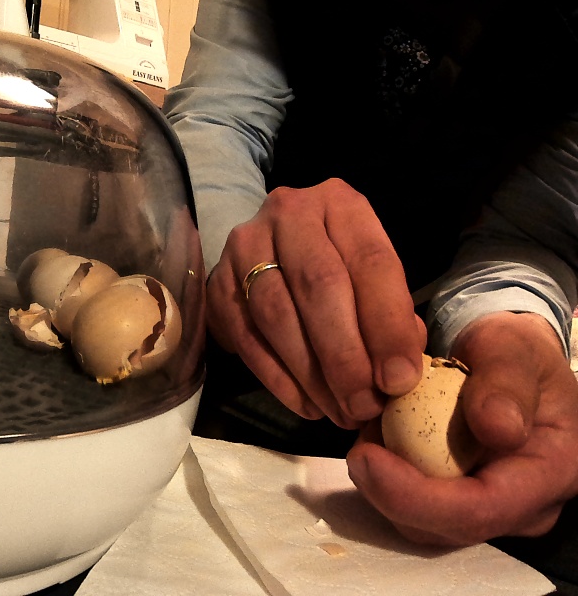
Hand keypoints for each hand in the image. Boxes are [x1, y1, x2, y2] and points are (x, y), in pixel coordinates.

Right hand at [207, 179, 426, 427]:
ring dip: (310, 372)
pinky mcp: (216, 280)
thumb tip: (396, 375)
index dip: (387, 324)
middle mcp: (290, 212)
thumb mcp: (374, 276)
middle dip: (345, 355)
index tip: (399, 380)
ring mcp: (245, 244)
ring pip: (276, 312)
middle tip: (363, 406)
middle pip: (318, 285)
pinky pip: (244, 334)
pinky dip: (276, 376)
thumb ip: (392, 316)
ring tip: (337, 411)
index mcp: (342, 205)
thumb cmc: (340, 267)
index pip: (370, 262)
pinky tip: (304, 403)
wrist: (276, 246)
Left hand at [348, 312, 577, 544]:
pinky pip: (413, 508)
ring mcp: (489, 510)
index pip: (481, 508)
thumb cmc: (515, 354)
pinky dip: (386, 477)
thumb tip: (496, 428)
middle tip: (357, 445)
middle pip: (445, 528)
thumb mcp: (515, 348)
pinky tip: (378, 438)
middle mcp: (523, 507)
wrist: (510, 365)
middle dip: (387, 494)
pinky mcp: (458, 505)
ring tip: (371, 431)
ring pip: (421, 524)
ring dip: (382, 485)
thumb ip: (507, 382)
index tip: (366, 457)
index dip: (416, 497)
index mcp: (550, 473)